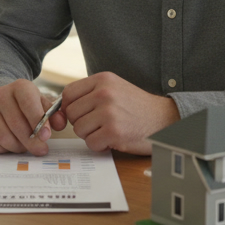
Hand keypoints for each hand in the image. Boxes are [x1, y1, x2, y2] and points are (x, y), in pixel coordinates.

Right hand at [0, 79, 67, 155]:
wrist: (1, 100)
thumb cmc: (26, 104)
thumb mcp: (42, 104)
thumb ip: (54, 114)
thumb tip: (60, 124)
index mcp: (20, 87)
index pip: (29, 105)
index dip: (38, 122)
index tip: (46, 136)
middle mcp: (0, 95)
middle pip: (17, 125)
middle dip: (31, 142)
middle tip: (41, 149)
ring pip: (5, 138)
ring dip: (19, 147)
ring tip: (26, 145)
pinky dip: (5, 150)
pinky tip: (11, 143)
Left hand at [59, 71, 178, 153]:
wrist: (164, 120)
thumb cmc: (136, 107)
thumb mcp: (114, 88)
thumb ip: (89, 94)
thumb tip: (59, 108)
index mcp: (103, 80)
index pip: (68, 93)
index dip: (70, 107)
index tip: (81, 114)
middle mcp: (104, 93)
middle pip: (71, 114)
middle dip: (82, 123)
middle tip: (100, 124)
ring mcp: (109, 112)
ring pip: (79, 129)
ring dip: (91, 135)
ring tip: (108, 130)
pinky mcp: (114, 132)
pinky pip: (91, 143)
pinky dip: (100, 145)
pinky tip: (114, 139)